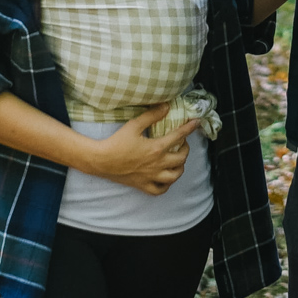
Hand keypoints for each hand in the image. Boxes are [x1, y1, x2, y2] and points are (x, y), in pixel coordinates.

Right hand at [85, 104, 200, 195]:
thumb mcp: (134, 125)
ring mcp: (151, 176)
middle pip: (181, 159)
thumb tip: (166, 107)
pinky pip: (160, 190)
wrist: (101, 160)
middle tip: (183, 144)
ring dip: (180, 168)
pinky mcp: (143, 185)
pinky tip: (166, 178)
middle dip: (186, 150)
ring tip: (178, 161)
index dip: (190, 128)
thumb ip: (152, 115)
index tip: (196, 123)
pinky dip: (166, 185)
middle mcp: (157, 164)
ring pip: (174, 176)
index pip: (179, 137)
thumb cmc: (116, 142)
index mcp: (156, 148)